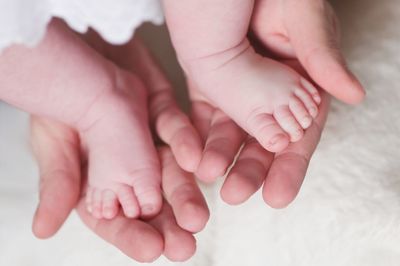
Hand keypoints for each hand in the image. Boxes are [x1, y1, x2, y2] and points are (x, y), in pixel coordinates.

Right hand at [30, 38, 208, 261]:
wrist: (77, 53)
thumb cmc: (59, 100)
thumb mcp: (53, 143)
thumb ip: (60, 183)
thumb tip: (43, 229)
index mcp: (101, 182)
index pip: (118, 219)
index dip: (133, 236)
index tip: (152, 251)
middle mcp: (131, 167)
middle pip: (153, 203)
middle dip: (169, 224)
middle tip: (184, 245)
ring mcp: (151, 141)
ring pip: (173, 173)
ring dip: (185, 194)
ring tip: (196, 216)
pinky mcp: (165, 114)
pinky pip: (178, 130)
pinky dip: (187, 144)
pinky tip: (195, 162)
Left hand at [190, 0, 353, 207]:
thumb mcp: (305, 17)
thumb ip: (323, 55)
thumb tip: (354, 95)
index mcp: (301, 82)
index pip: (299, 133)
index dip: (289, 167)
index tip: (277, 196)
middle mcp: (270, 92)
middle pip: (262, 140)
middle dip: (250, 169)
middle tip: (235, 193)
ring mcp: (237, 89)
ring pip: (230, 131)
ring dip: (220, 155)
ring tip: (208, 174)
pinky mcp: (208, 82)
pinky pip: (202, 114)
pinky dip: (197, 134)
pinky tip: (191, 153)